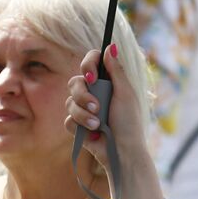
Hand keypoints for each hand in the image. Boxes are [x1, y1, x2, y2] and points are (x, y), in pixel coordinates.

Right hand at [64, 44, 149, 170]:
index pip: (90, 63)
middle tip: (96, 105)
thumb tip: (110, 46)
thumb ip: (116, 71)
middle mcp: (93, 94)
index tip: (93, 75)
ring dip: (84, 114)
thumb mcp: (125, 93)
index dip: (88, 65)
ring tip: (97, 124)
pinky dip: (79, 125)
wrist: (121, 152)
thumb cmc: (129, 123)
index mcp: (107, 83)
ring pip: (69, 102)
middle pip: (75, 82)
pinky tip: (92, 133)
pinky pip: (68, 120)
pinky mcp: (77, 126)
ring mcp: (84, 110)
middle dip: (83, 94)